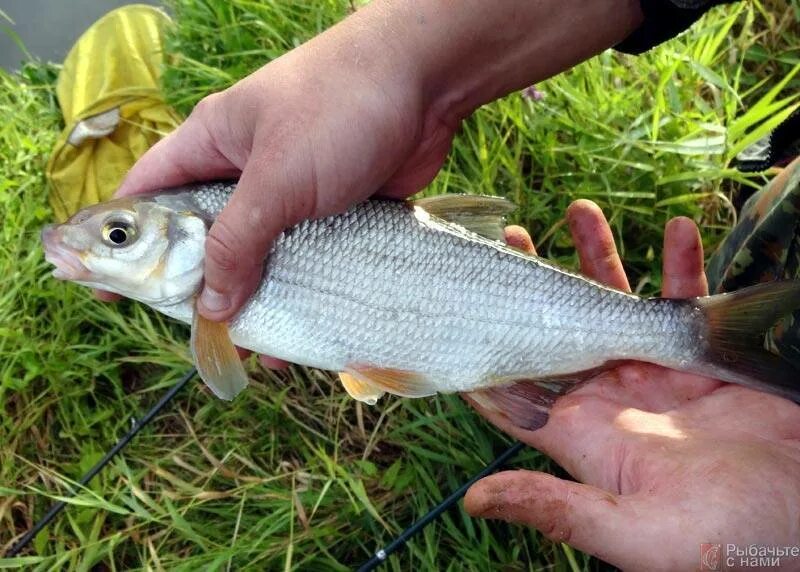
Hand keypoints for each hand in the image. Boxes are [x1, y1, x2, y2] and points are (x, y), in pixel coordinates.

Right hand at [105, 0, 641, 367]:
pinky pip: (305, 261)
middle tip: (197, 334)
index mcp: (212, 146)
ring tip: (250, 347)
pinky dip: (300, 293)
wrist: (427, 84)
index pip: (148, 196)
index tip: (109, 291)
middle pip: (203, 238)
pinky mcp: (333, 212)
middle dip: (199, 287)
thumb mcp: (275, 179)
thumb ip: (236, 242)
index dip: (124, 243)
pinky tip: (300, 332)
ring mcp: (292, 193)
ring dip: (254, 299)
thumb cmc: (339, 111)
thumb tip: (208, 303)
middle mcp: (246, 171)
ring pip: (258, 255)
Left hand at [465, 200, 799, 570]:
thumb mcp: (634, 534)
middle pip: (557, 328)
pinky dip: (682, 264)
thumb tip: (474, 501)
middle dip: (535, 281)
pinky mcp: (699, 360)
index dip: (488, 343)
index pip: (516, 386)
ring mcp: (653, 373)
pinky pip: (685, 300)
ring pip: (616, 303)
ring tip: (580, 209)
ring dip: (601, 257)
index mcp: (581, 433)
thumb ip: (558, 510)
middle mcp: (609, 397)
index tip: (462, 300)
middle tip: (511, 235)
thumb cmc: (722, 543)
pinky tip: (676, 229)